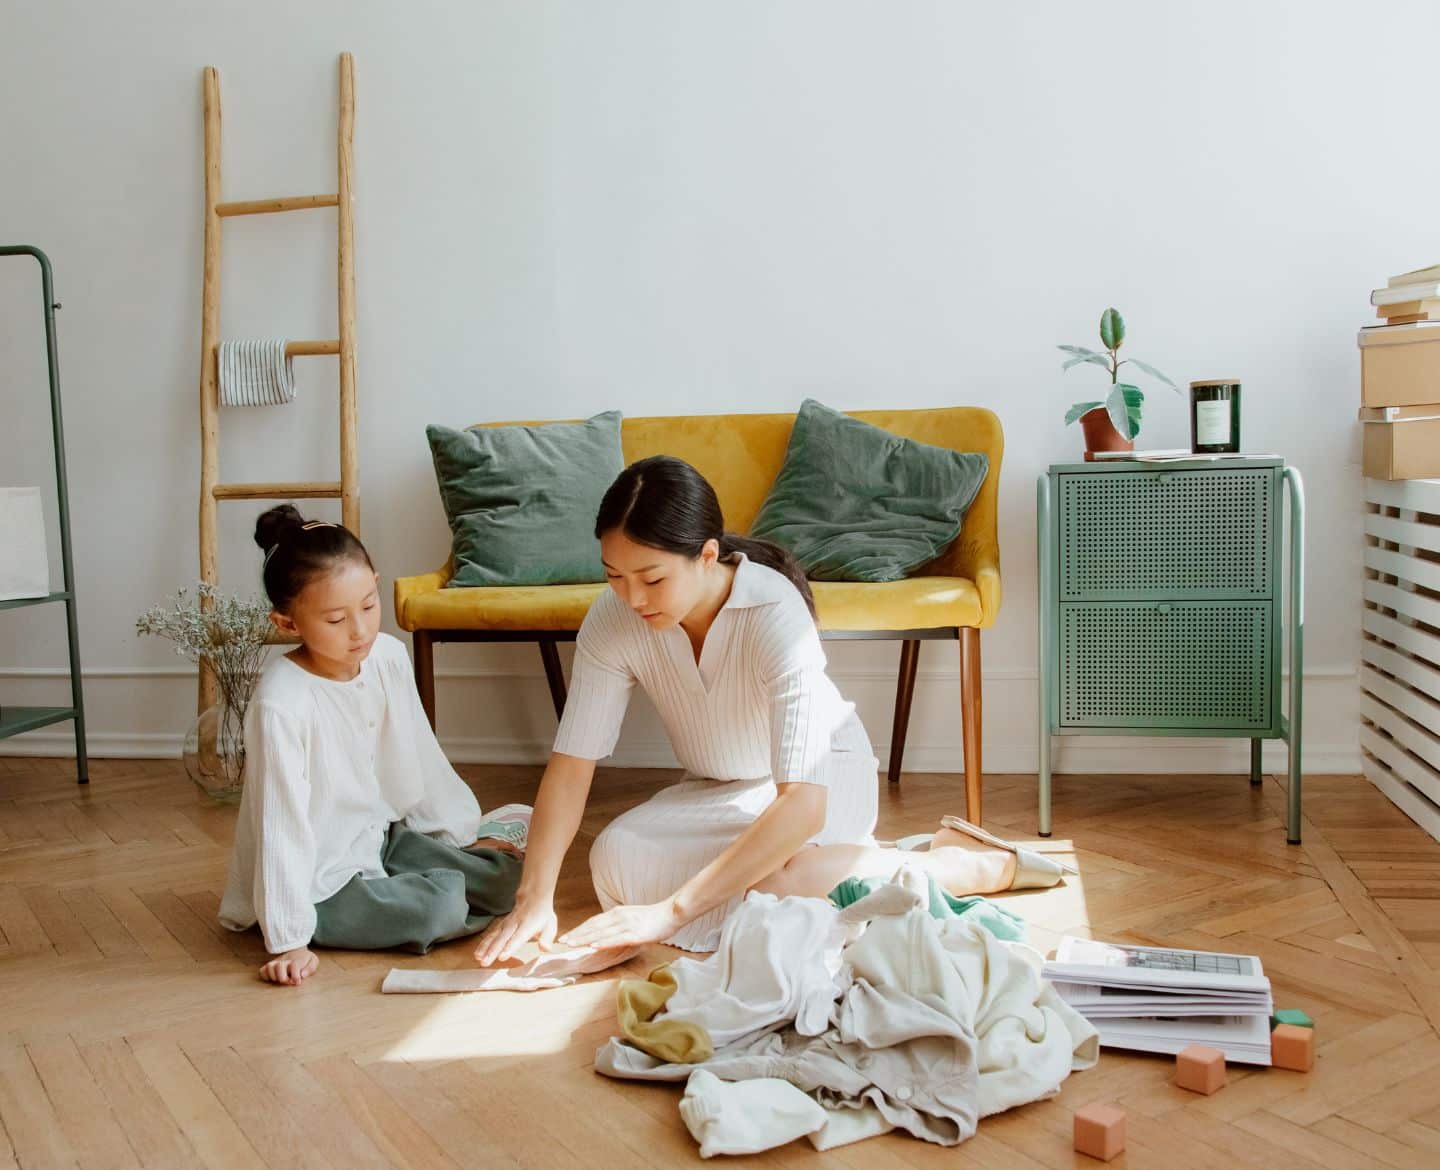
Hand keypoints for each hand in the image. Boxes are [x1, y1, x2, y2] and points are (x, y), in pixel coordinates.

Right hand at [259, 947, 317, 985]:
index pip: (294, 965)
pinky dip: (265, 976)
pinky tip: (273, 979)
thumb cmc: (305, 960)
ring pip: (269, 967)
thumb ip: (311, 968)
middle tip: (288, 982)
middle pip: (279, 966)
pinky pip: (262, 971)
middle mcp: (285, 961)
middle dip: (282, 977)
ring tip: (280, 980)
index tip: (297, 982)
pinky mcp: (269, 967)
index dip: (295, 976)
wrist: (296, 951)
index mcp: (297, 960)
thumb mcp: (313, 961)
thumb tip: (302, 974)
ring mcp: (276, 963)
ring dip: (274, 976)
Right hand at [473, 893, 557, 964]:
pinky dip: (483, 944)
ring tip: (478, 958)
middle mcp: (514, 924)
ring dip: (485, 948)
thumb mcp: (550, 925)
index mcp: (527, 925)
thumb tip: (545, 949)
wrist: (533, 896)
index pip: (518, 937)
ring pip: (494, 936)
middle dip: (493, 951)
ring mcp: (506, 924)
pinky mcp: (501, 925)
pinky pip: (491, 935)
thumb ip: (547, 938)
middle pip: (502, 938)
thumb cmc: (542, 914)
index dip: (510, 947)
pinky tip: (477, 954)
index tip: (502, 956)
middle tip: (485, 962)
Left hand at [558, 899, 684, 949]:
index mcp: (617, 913)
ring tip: (571, 944)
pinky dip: (603, 942)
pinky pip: (615, 939)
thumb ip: (619, 923)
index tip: (567, 937)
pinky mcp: (635, 934)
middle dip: (577, 934)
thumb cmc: (653, 918)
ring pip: (601, 933)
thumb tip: (606, 931)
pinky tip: (593, 946)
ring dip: (585, 939)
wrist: (671, 912)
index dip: (579, 929)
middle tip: (562, 942)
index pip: (594, 922)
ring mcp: (626, 925)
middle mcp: (619, 917)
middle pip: (594, 927)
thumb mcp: (632, 917)